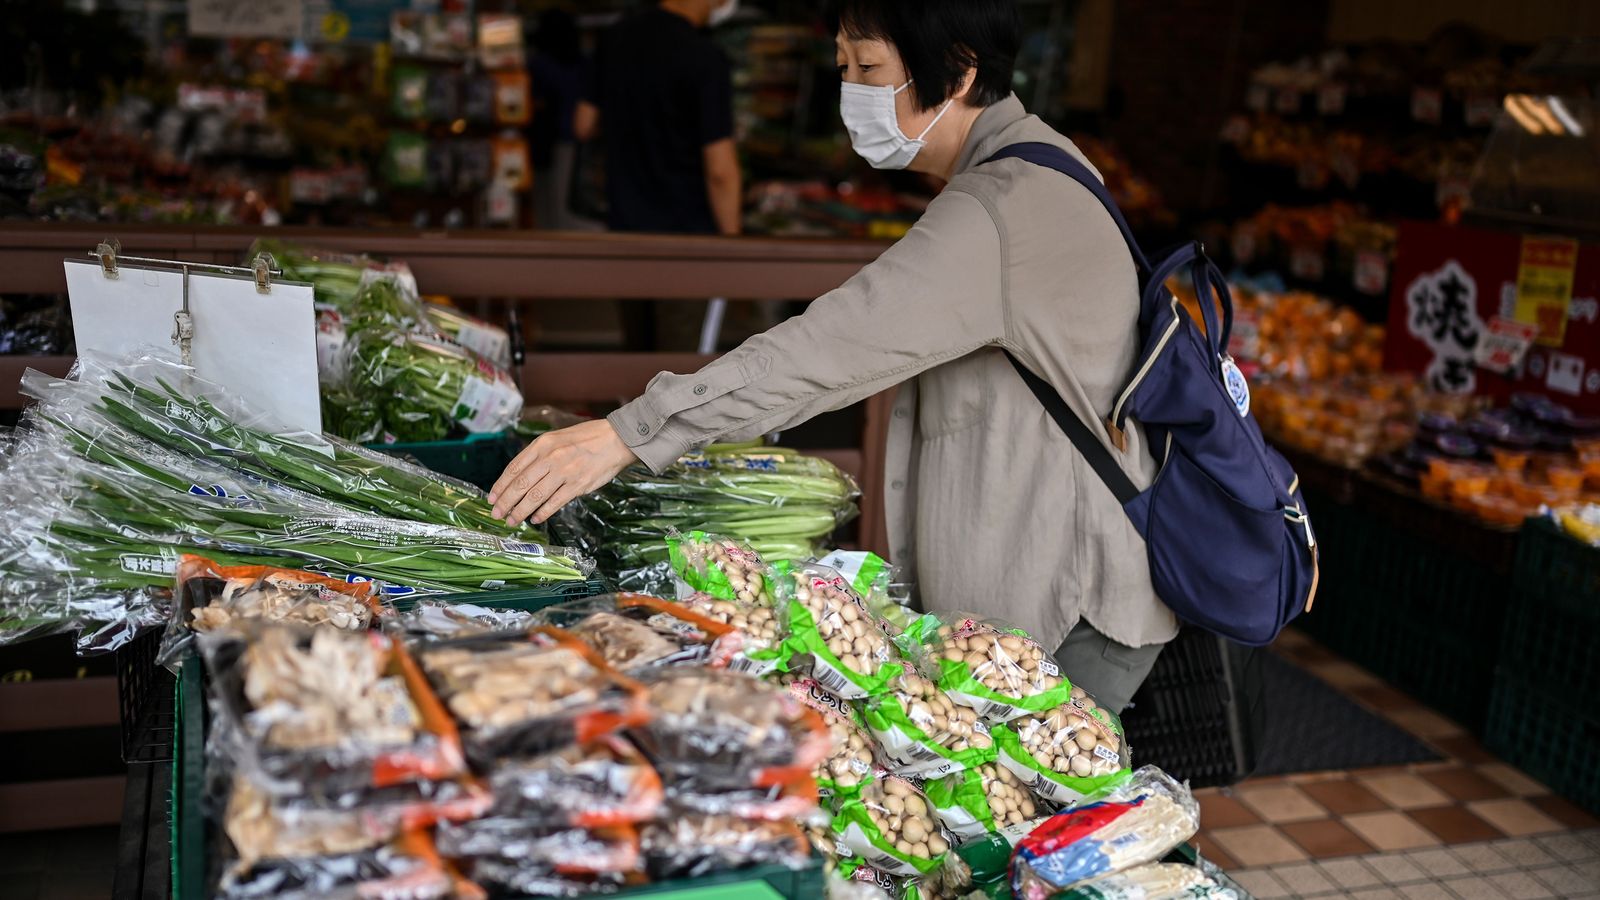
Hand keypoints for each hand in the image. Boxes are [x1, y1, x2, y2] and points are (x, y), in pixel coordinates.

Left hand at [489, 420, 638, 525]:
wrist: (616, 440)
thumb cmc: (585, 439)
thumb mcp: (556, 439)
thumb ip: (538, 455)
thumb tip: (520, 478)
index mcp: (542, 444)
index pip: (514, 468)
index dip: (501, 485)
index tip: (492, 498)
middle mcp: (550, 457)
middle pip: (521, 484)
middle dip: (506, 502)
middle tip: (497, 514)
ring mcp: (564, 472)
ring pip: (535, 496)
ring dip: (520, 511)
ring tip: (512, 520)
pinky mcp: (578, 485)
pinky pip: (555, 502)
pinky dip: (542, 513)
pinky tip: (535, 519)